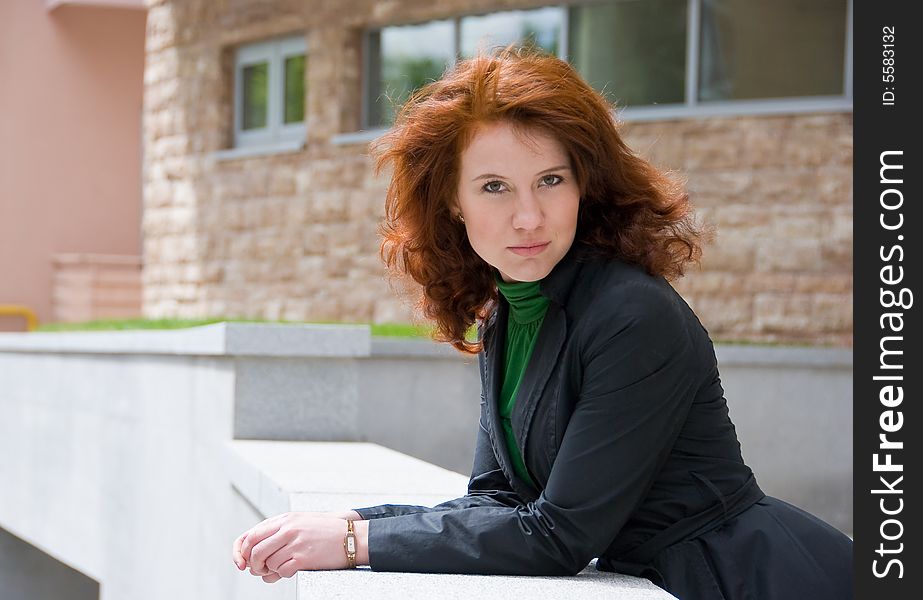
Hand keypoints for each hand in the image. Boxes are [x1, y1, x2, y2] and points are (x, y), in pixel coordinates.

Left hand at [233, 511, 361, 581]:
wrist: (351, 537)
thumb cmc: (325, 532)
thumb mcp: (299, 522)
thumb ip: (277, 532)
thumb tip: (253, 554)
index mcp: (284, 519)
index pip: (250, 536)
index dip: (240, 552)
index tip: (241, 563)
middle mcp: (288, 529)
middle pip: (255, 551)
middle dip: (253, 565)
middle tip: (260, 570)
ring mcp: (296, 543)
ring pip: (267, 563)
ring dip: (270, 571)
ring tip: (280, 569)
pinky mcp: (304, 558)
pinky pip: (281, 571)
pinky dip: (282, 575)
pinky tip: (291, 569)